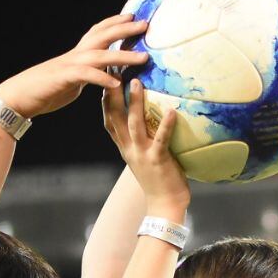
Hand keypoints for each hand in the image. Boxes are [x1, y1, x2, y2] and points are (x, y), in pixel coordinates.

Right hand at [0, 14, 149, 118]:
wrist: (20, 96)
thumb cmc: (47, 89)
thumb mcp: (73, 79)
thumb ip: (90, 74)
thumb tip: (107, 76)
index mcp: (78, 53)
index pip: (98, 31)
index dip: (115, 22)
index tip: (133, 15)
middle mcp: (76, 55)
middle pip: (103, 36)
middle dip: (125, 29)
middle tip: (145, 24)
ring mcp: (70, 65)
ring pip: (100, 55)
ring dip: (123, 55)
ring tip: (143, 58)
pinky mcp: (64, 79)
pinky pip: (86, 76)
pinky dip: (102, 78)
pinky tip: (117, 84)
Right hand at [102, 78, 189, 215]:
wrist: (164, 205)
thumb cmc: (158, 180)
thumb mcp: (143, 158)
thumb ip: (142, 140)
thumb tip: (149, 120)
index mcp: (124, 148)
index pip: (109, 120)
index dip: (106, 100)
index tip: (106, 80)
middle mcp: (129, 149)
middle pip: (115, 117)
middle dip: (114, 94)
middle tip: (115, 71)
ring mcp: (142, 154)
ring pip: (133, 124)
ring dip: (134, 103)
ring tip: (136, 83)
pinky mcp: (157, 160)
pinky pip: (161, 139)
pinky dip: (166, 124)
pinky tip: (171, 110)